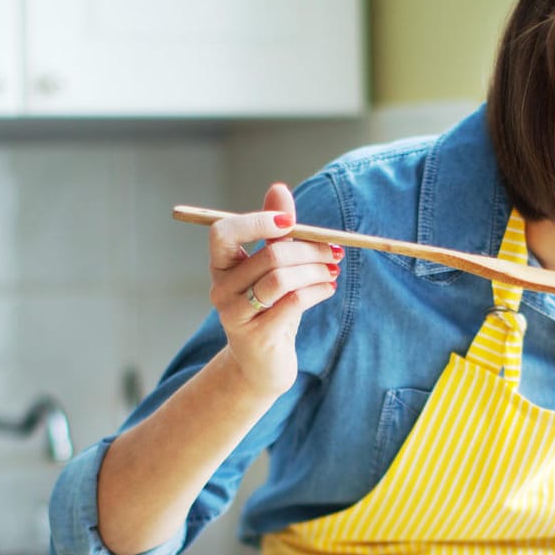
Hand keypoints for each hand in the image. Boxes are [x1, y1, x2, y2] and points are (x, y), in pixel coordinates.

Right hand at [207, 183, 338, 397]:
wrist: (262, 365)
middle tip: (333, 251)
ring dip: (315, 270)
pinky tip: (328, 288)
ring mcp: (235, 314)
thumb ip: (274, 230)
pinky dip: (318, 290)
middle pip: (268, 255)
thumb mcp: (272, 268)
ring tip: (332, 271)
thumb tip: (278, 189)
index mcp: (221, 266)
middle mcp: (221, 289)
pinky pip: (293, 302)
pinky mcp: (257, 336)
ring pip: (282, 278)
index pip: (224, 232)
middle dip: (308, 249)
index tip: (290, 223)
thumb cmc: (270, 309)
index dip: (257, 221)